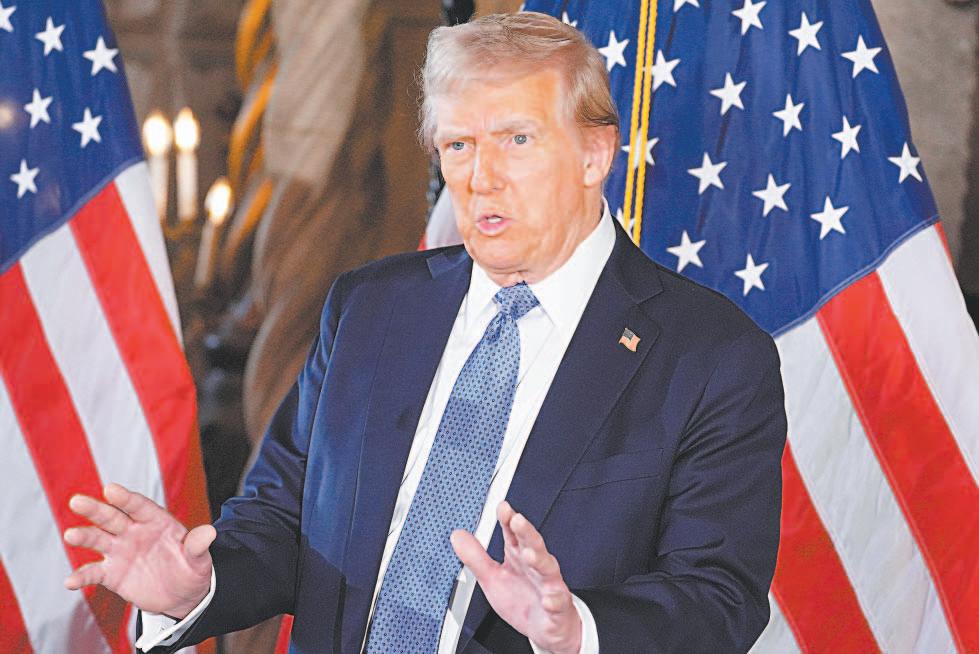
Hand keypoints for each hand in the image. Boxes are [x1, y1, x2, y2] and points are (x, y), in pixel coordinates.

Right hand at [63, 483, 215, 618]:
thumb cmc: (192, 567)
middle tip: (77, 501)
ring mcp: (121, 551)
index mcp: (156, 521)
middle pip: (112, 517)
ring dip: (84, 537)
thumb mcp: (200, 558)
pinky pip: (94, 573)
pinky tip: (70, 581)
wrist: (183, 594)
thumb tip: (210, 532)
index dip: (125, 498)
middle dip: (95, 509)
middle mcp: (134, 532)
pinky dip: (82, 576)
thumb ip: (199, 545)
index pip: (139, 506)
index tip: (111, 489)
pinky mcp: (112, 573)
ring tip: (70, 535)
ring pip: (99, 540)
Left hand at [451, 501, 581, 653]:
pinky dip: (553, 600)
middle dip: (525, 532)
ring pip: (547, 568)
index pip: (513, 534)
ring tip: (529, 555)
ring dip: (539, 560)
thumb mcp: (492, 578)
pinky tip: (547, 599)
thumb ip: (476, 557)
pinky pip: (557, 602)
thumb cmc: (522, 600)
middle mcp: (535, 566)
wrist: (547, 628)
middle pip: (532, 544)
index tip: (502, 507)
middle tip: (517, 520)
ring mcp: (549, 584)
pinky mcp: (558, 606)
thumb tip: (457, 535)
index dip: (508, 520)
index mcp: (518, 556)